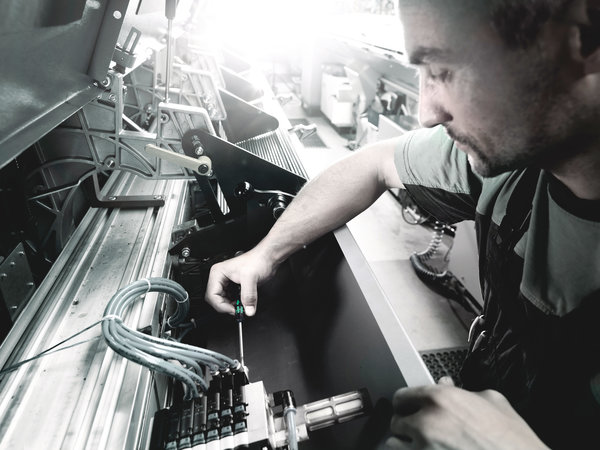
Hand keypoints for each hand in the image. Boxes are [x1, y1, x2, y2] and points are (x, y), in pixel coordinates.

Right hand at [205, 248, 276, 315]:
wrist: (267, 257)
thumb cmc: (257, 260)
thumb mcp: (251, 278)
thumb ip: (249, 296)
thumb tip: (248, 310)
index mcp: (218, 273)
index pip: (212, 295)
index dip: (221, 306)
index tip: (233, 310)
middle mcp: (220, 277)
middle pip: (216, 299)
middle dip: (226, 306)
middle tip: (237, 310)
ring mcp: (227, 282)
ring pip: (223, 300)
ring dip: (231, 306)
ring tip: (240, 307)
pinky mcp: (234, 286)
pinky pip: (231, 299)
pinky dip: (236, 303)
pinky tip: (242, 303)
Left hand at [387, 384, 548, 449]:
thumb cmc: (513, 439)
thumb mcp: (492, 401)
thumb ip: (463, 391)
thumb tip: (446, 384)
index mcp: (440, 399)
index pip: (402, 396)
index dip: (406, 403)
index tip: (409, 408)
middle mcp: (427, 423)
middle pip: (396, 422)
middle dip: (406, 425)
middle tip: (418, 429)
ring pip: (394, 444)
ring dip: (404, 444)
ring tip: (420, 445)